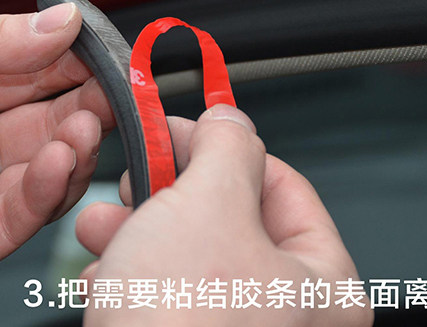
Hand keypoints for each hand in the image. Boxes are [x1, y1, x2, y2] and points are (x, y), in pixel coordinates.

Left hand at [0, 4, 112, 304]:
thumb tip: (63, 20)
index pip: (37, 72)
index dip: (79, 66)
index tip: (116, 60)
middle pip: (52, 122)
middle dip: (89, 109)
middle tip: (119, 99)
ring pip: (46, 173)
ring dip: (75, 150)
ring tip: (86, 130)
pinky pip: (18, 220)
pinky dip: (46, 194)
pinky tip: (58, 165)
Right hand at [76, 104, 372, 325]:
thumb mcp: (206, 208)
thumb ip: (226, 150)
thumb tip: (230, 120)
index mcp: (324, 288)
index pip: (285, 187)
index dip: (226, 148)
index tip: (181, 130)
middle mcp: (291, 323)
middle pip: (232, 223)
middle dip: (171, 194)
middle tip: (137, 177)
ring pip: (190, 263)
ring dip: (141, 235)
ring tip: (102, 227)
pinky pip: (168, 304)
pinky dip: (134, 282)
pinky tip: (102, 277)